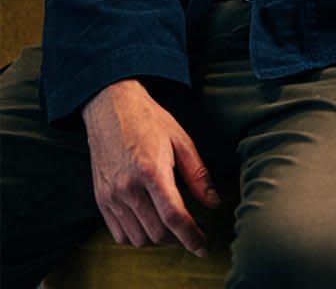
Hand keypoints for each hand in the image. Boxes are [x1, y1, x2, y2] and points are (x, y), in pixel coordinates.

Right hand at [81, 78, 219, 255]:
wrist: (111, 107)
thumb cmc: (149, 120)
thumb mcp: (181, 140)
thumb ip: (198, 175)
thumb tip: (214, 203)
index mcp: (151, 170)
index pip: (174, 216)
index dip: (192, 237)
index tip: (205, 248)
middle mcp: (128, 188)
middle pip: (157, 232)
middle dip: (179, 240)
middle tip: (194, 235)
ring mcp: (111, 196)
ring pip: (138, 238)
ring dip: (159, 241)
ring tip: (174, 230)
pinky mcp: (101, 200)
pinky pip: (119, 233)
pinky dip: (138, 237)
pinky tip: (151, 225)